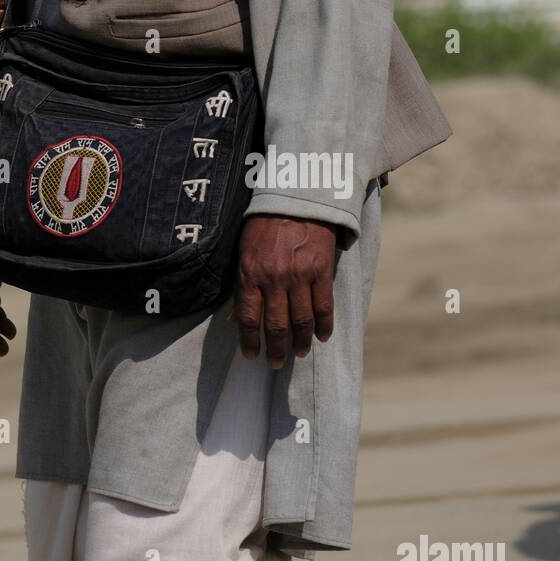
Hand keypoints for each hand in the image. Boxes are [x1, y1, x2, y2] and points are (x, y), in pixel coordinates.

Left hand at [231, 215, 336, 367]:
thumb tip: (235, 316)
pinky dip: (324, 326)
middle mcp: (273, 278)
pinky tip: (321, 337)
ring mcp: (299, 276)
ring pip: (301, 320)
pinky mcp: (321, 271)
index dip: (249, 341)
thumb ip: (243, 282)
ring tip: (298, 353)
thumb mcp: (244, 249)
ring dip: (300, 342)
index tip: (251, 357)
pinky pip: (324, 306)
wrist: (295, 198)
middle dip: (275, 349)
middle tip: (276, 363)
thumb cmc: (265, 223)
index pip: (247, 317)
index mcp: (250, 273)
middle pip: (275, 324)